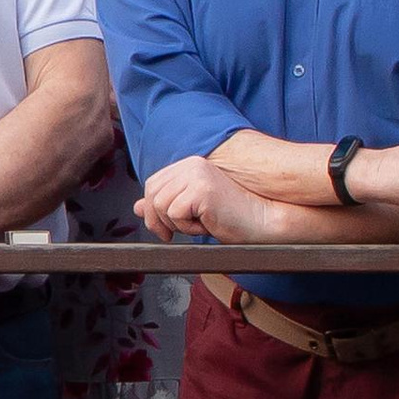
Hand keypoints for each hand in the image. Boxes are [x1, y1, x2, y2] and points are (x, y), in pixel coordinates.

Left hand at [138, 155, 273, 244]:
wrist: (262, 221)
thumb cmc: (230, 217)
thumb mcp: (191, 209)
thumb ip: (165, 203)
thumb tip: (136, 207)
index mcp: (189, 165)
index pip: (152, 185)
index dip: (152, 209)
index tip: (166, 228)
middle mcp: (191, 165)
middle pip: (151, 195)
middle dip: (158, 220)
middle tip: (176, 234)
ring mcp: (197, 175)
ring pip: (160, 206)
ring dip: (177, 225)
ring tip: (201, 224)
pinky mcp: (201, 189)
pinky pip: (175, 214)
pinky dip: (188, 228)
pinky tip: (208, 225)